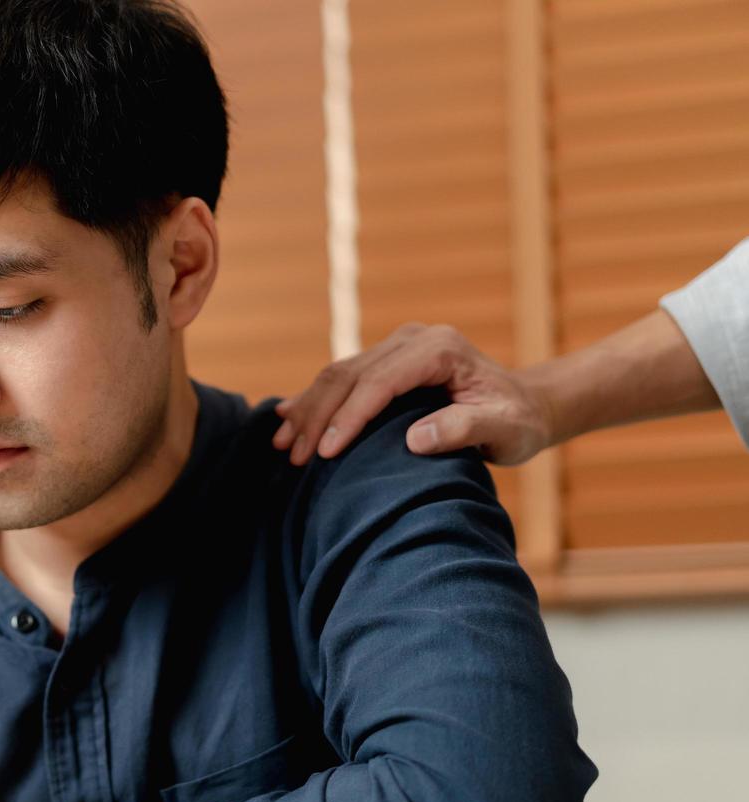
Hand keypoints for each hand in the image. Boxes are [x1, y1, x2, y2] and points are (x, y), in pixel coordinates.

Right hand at [272, 323, 552, 465]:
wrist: (524, 405)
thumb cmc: (516, 421)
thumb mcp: (504, 429)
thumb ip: (464, 429)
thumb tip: (415, 439)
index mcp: (438, 349)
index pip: (379, 382)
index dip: (348, 418)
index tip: (326, 454)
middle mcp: (412, 340)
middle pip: (349, 375)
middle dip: (317, 416)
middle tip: (294, 456)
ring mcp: (395, 347)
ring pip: (337, 374)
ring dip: (307, 409)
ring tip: (282, 444)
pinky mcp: (385, 361)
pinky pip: (341, 378)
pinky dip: (313, 401)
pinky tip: (286, 417)